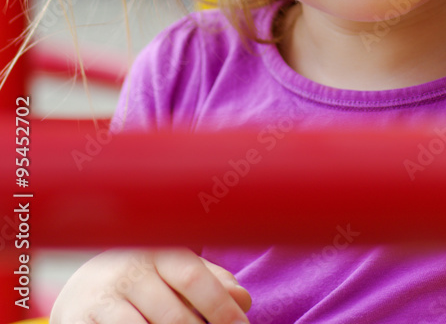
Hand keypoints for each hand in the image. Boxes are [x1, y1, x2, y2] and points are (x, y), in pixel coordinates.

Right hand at [50, 248, 251, 323]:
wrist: (82, 289)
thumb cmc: (145, 281)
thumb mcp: (176, 272)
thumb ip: (211, 281)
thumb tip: (243, 299)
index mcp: (157, 250)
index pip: (192, 278)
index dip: (220, 306)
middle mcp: (128, 270)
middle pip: (173, 316)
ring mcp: (103, 298)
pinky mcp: (80, 321)